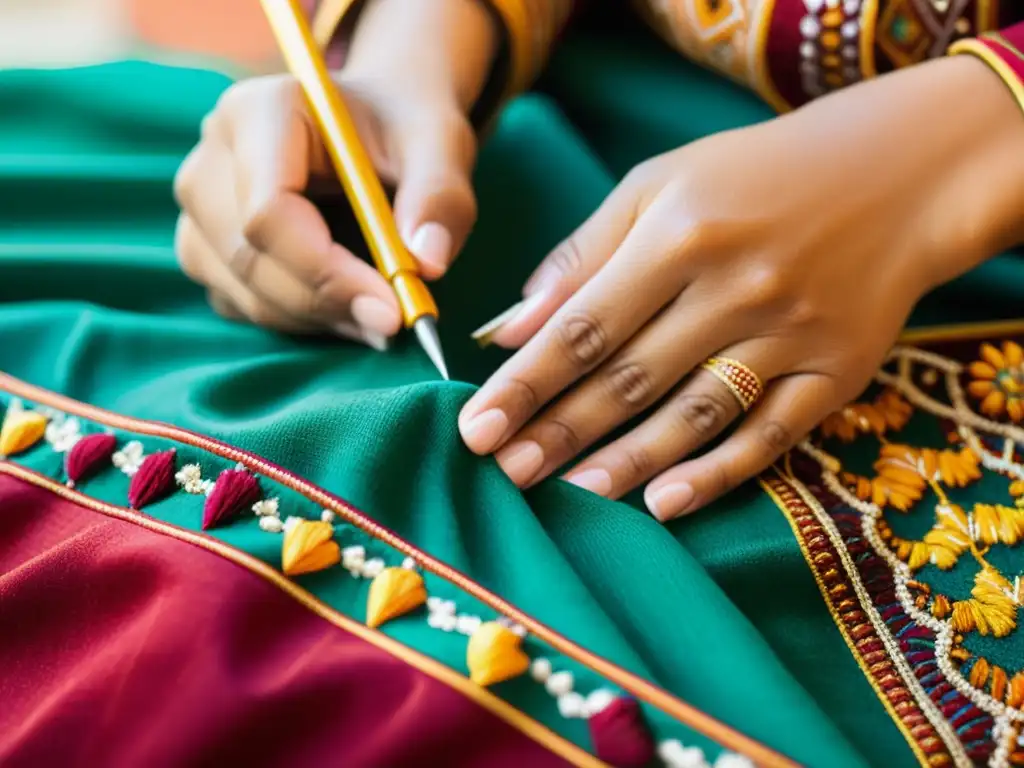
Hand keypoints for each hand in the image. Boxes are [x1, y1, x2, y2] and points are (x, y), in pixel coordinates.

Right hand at [173, 72, 476, 346]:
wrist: (379, 126)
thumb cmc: (403, 130)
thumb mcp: (439, 145)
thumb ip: (439, 198)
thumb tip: (427, 264)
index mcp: (257, 113)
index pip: (268, 213)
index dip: (327, 271)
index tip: (391, 309)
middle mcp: (210, 159)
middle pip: (250, 259)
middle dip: (327, 303)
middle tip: (395, 322)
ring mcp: (199, 210)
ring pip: (244, 293)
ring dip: (318, 319)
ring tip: (382, 314)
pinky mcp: (206, 250)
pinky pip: (243, 306)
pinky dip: (301, 321)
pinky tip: (349, 305)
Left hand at [459, 56, 1023, 520]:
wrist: (894, 174)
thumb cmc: (752, 178)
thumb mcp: (659, 187)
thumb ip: (582, 255)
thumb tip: (508, 328)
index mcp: (682, 234)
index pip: (585, 325)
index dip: (526, 382)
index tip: (475, 427)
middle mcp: (738, 287)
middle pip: (630, 378)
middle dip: (560, 430)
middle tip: (504, 473)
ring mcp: (793, 334)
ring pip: (695, 414)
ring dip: (625, 461)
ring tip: (567, 494)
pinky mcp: (838, 371)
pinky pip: (772, 434)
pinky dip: (717, 472)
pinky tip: (663, 503)